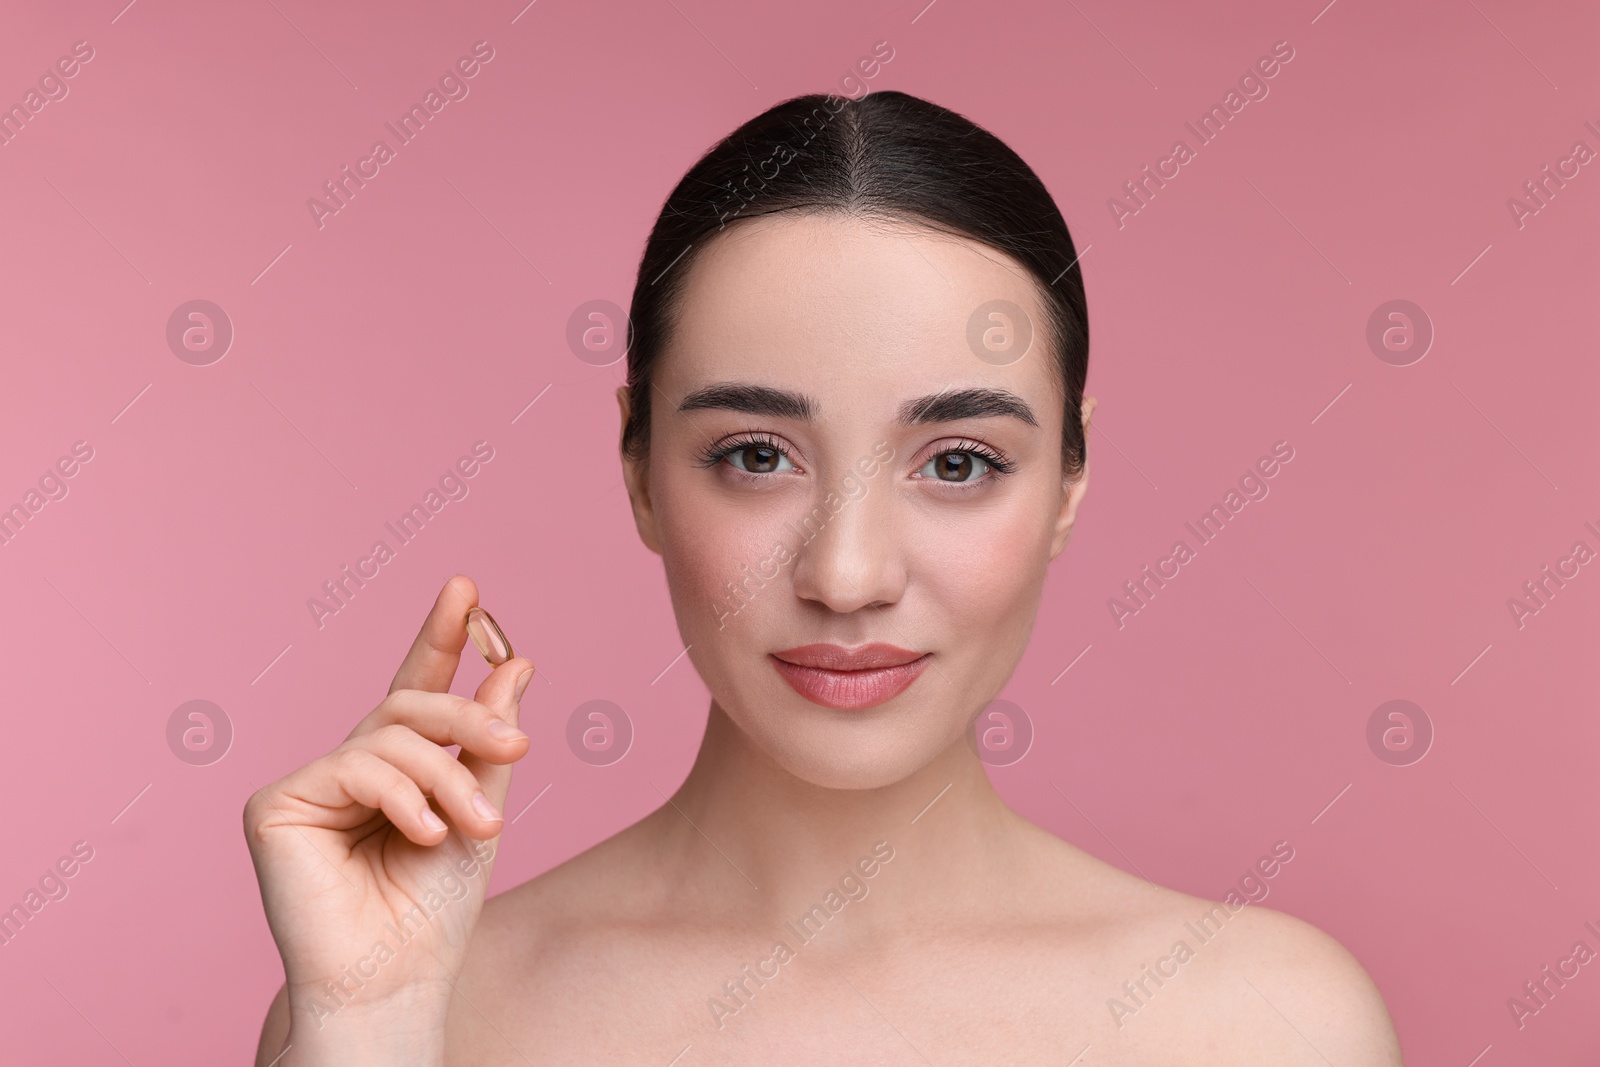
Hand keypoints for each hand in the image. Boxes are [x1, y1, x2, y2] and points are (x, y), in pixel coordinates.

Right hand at [244, 575, 532, 1058]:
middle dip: (469, 717)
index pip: (417, 688)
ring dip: (449, 777)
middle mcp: (349, 767)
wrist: (398, 977)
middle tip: (518, 749)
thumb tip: (516, 661)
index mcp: (397, 767)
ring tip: (478, 827)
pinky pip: (353, 765)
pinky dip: (402, 795)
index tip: (468, 587)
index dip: (441, 638)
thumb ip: (489, 738)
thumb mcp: (480, 808)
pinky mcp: (276, 805)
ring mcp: (310, 783)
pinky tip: (424, 835)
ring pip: (390, 735)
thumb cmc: (433, 909)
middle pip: (410, 704)